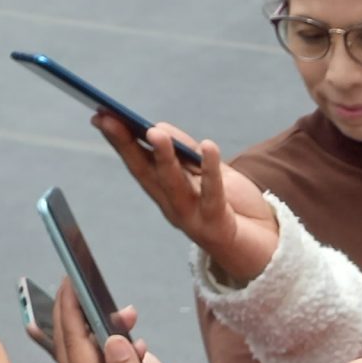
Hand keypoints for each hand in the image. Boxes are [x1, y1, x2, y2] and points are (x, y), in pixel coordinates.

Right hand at [95, 116, 279, 283]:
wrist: (262, 248)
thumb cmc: (231, 206)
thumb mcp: (207, 172)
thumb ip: (186, 153)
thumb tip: (158, 128)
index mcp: (164, 192)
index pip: (137, 162)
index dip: (118, 140)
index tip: (100, 114)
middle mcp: (171, 205)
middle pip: (145, 173)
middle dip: (126, 145)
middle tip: (111, 119)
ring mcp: (191, 217)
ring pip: (173, 185)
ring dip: (162, 159)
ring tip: (155, 132)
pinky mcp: (216, 224)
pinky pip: (213, 194)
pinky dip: (210, 171)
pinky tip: (209, 146)